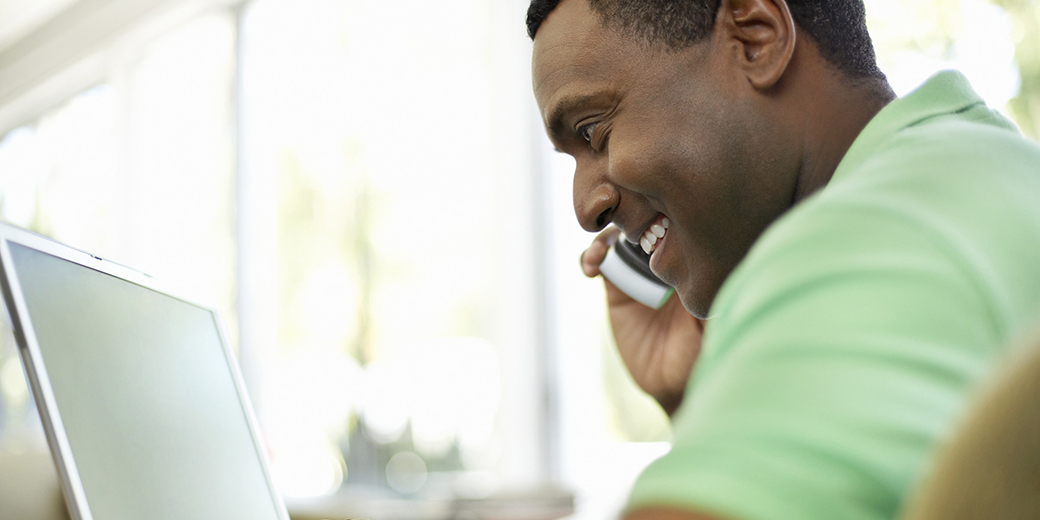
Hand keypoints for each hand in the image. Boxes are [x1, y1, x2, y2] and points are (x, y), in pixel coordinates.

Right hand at [582, 227, 704, 415]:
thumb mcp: (718, 316)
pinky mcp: (617, 287)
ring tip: (602, 251)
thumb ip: (713, 287)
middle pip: (644, 220)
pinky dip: (591, 257)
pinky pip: (600, 261)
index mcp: (692, 258)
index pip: (676, 220)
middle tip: (626, 226)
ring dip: (607, 233)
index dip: (663, 208)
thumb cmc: (705, 351)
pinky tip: (592, 267)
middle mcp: (665, 258)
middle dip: (630, 213)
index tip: (655, 213)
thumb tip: (715, 251)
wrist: (674, 384)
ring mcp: (640, 270)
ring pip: (619, 234)